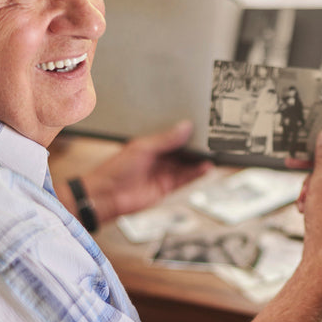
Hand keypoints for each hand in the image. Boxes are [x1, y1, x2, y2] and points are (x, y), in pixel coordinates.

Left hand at [73, 121, 211, 224]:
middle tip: (213, 140)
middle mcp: (158, 158)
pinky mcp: (166, 187)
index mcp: (151, 144)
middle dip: (197, 147)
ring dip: (200, 161)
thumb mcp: (143, 147)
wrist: (107, 195)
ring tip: (214, 154)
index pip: (174, 136)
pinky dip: (197, 174)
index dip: (187, 132)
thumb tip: (186, 127)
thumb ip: (166, 139)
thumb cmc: (116, 169)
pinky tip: (206, 168)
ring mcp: (163, 172)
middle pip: (183, 151)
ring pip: (187, 165)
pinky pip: (185, 179)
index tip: (202, 127)